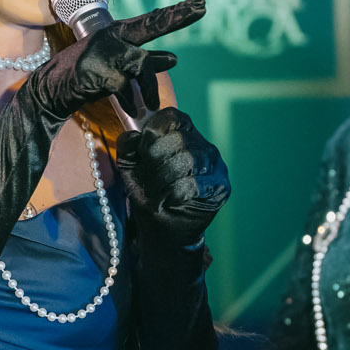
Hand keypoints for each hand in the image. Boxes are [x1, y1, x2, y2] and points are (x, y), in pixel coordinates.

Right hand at [22, 0, 205, 120]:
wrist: (51, 88)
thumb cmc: (86, 75)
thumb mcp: (118, 65)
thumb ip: (144, 61)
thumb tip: (174, 58)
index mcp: (118, 33)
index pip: (152, 21)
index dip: (177, 12)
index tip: (201, 3)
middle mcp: (112, 37)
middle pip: (150, 26)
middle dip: (176, 16)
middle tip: (202, 7)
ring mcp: (104, 53)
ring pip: (140, 64)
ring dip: (149, 88)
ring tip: (152, 105)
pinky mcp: (98, 72)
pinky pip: (124, 88)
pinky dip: (131, 102)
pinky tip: (134, 111)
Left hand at [115, 108, 228, 245]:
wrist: (163, 232)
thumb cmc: (150, 195)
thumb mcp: (132, 169)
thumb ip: (129, 148)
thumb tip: (133, 136)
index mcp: (185, 136)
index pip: (172, 117)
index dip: (152, 133)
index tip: (143, 153)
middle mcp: (205, 147)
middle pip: (177, 139)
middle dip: (155, 160)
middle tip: (148, 179)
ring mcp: (216, 167)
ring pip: (187, 160)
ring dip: (163, 179)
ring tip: (157, 192)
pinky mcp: (220, 188)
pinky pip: (193, 184)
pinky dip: (174, 194)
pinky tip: (169, 201)